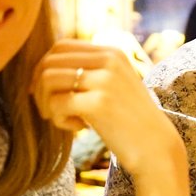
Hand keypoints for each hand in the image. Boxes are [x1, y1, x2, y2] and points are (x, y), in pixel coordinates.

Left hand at [31, 39, 182, 178]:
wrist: (156, 149)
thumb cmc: (130, 121)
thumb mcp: (116, 84)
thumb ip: (90, 70)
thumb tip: (43, 66)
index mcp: (112, 52)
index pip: (61, 47)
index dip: (44, 68)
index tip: (47, 92)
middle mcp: (108, 60)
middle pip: (49, 62)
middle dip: (39, 88)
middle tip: (50, 110)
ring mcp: (104, 81)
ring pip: (48, 79)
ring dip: (46, 103)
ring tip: (63, 119)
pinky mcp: (99, 104)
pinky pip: (56, 104)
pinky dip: (58, 119)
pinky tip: (77, 128)